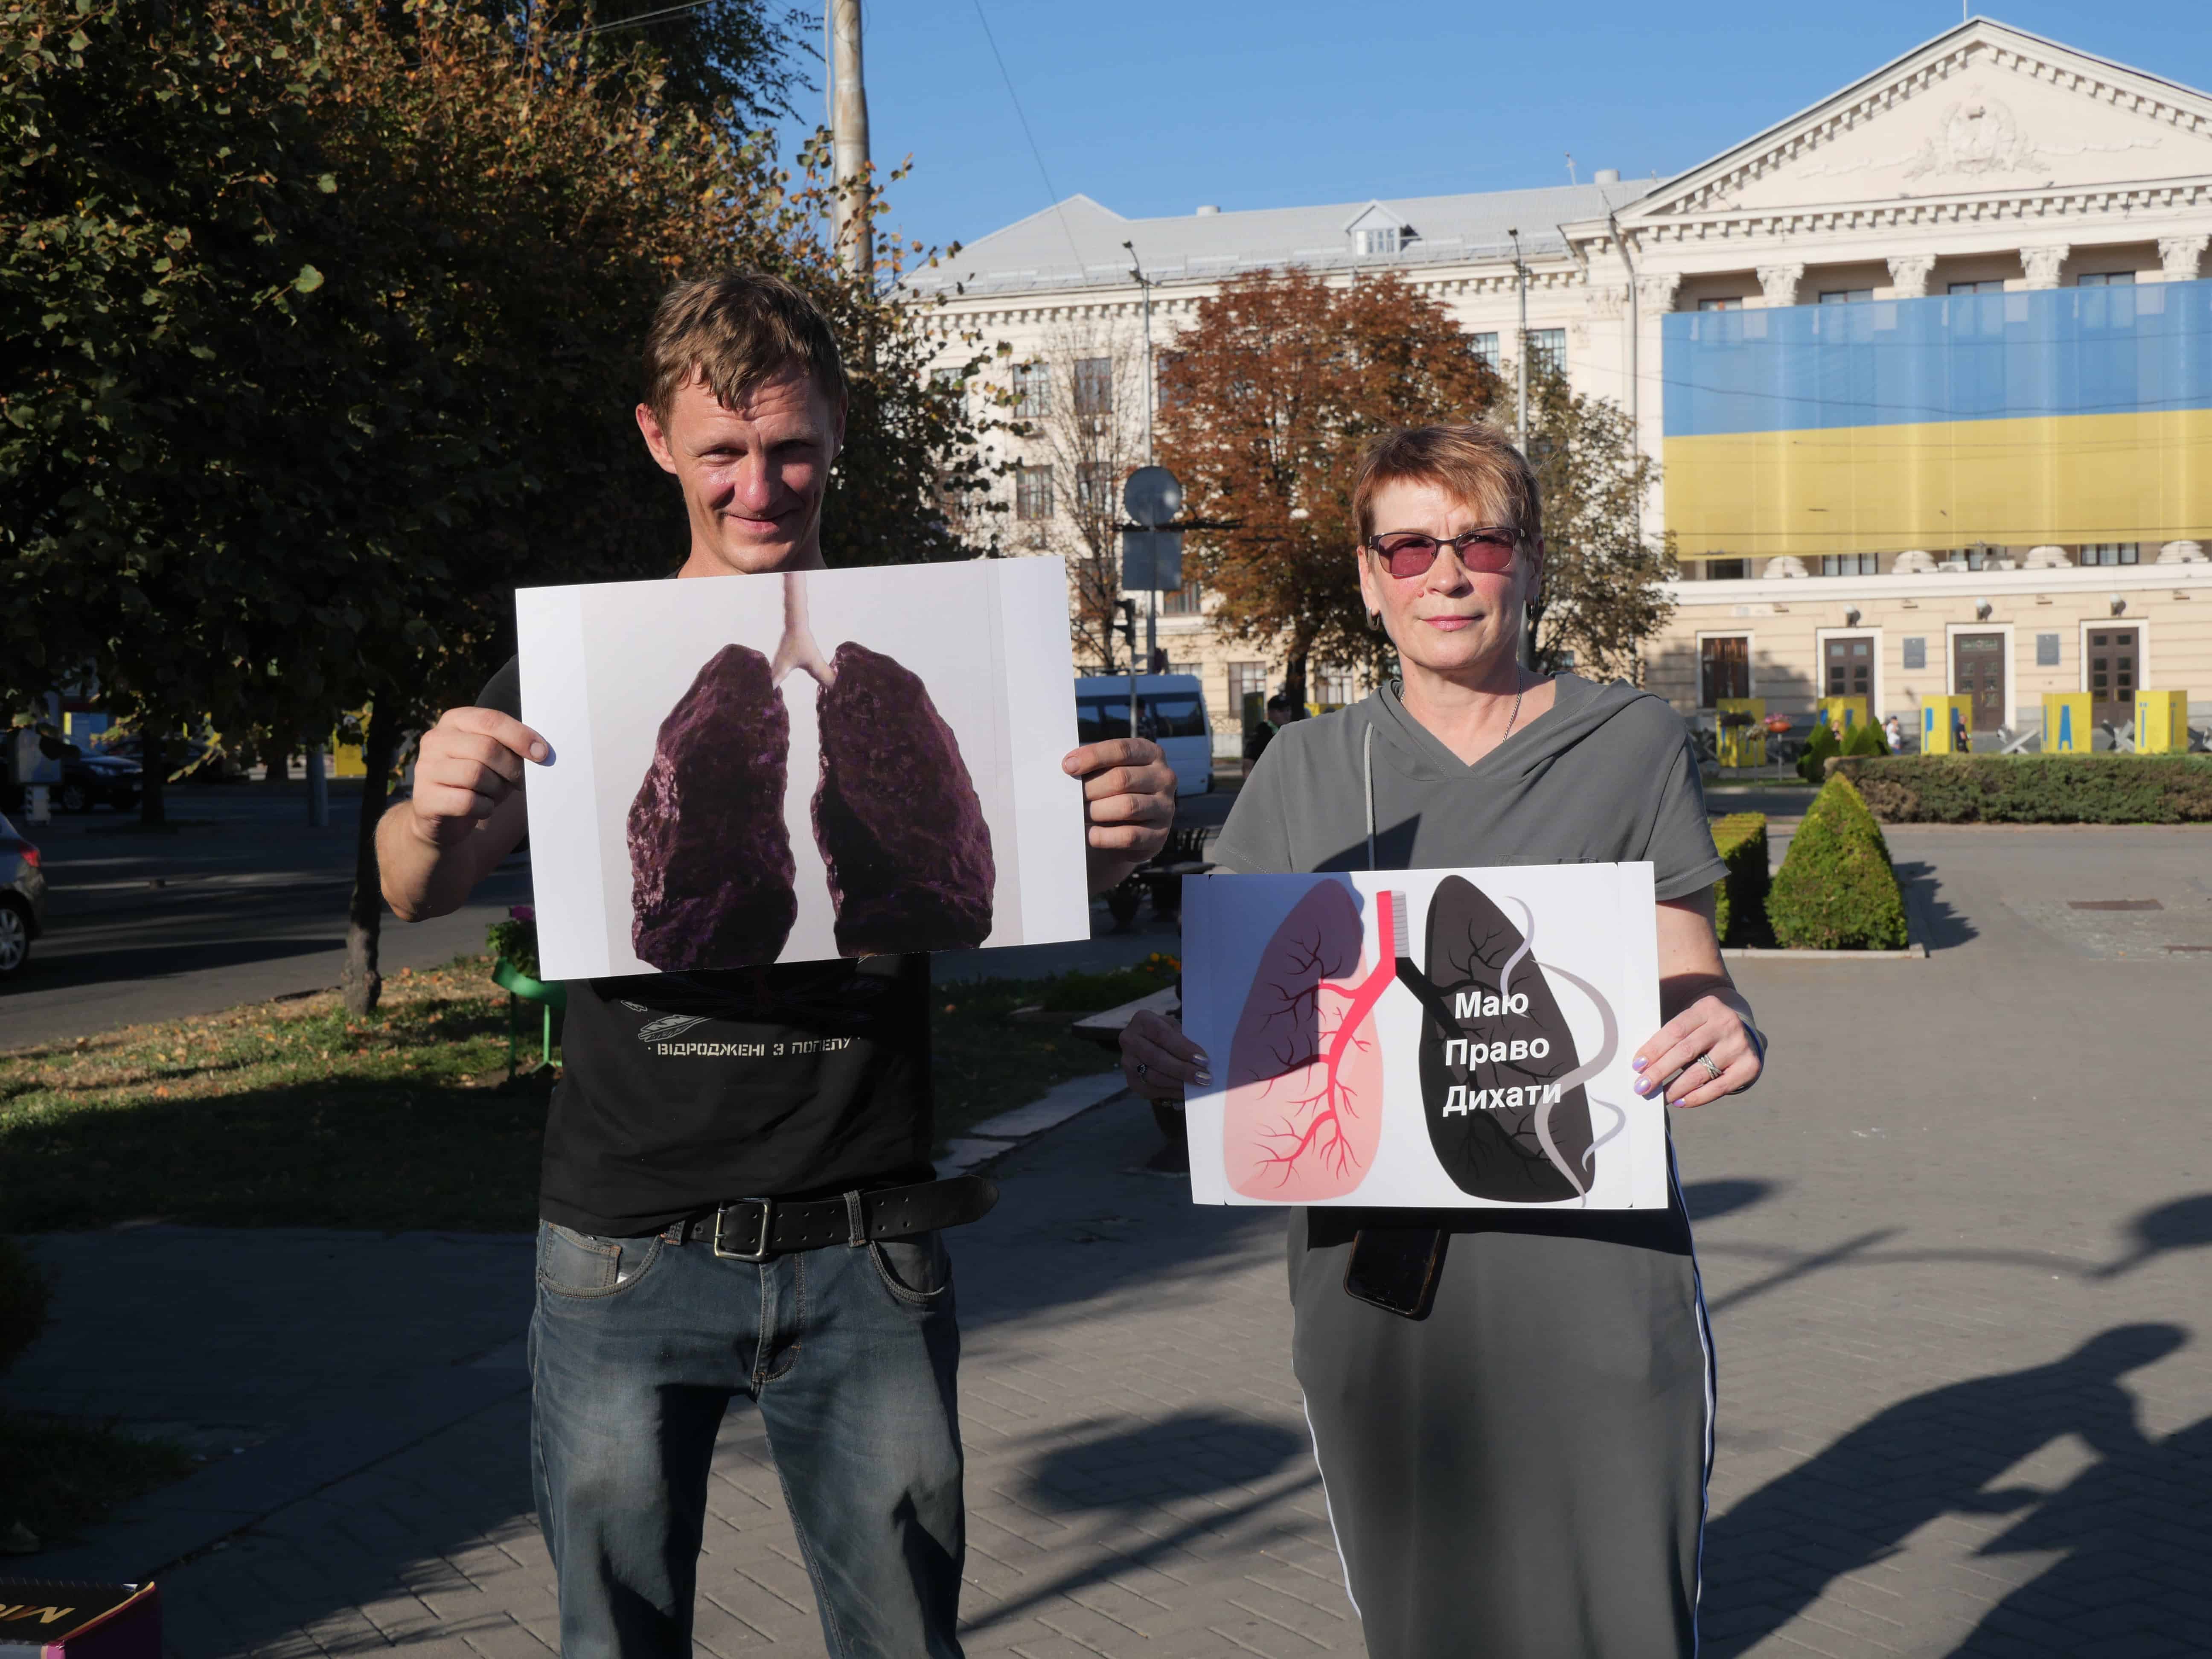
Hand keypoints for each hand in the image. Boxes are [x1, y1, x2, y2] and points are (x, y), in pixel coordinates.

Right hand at [406, 707, 546, 847]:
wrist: (441, 816)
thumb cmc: (475, 781)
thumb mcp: (492, 757)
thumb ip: (509, 747)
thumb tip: (540, 752)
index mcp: (454, 721)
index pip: (491, 720)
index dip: (520, 736)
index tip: (543, 753)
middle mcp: (436, 740)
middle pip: (486, 748)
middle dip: (511, 768)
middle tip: (517, 782)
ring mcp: (426, 768)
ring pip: (476, 774)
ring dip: (497, 789)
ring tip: (494, 794)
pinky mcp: (425, 798)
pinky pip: (467, 801)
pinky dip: (484, 808)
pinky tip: (481, 809)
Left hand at [1064, 736, 1175, 882]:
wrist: (1124, 829)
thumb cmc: (1110, 792)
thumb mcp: (1107, 771)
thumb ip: (1094, 766)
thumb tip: (1069, 766)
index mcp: (1151, 754)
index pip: (1122, 750)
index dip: (1093, 756)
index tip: (1068, 766)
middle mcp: (1164, 777)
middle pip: (1122, 779)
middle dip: (1090, 788)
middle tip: (1069, 797)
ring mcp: (1165, 807)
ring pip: (1127, 806)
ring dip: (1096, 811)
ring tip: (1078, 815)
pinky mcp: (1160, 835)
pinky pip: (1130, 836)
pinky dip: (1105, 836)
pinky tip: (1089, 834)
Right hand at [1120, 1009, 1208, 1101]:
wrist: (1149, 1044)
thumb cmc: (1167, 1034)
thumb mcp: (1175, 1028)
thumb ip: (1184, 1040)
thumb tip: (1202, 1059)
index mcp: (1142, 1020)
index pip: (1162, 1034)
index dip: (1183, 1048)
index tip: (1203, 1059)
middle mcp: (1129, 1039)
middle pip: (1156, 1058)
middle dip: (1183, 1069)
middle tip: (1204, 1077)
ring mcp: (1127, 1061)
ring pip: (1154, 1076)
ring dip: (1179, 1083)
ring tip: (1198, 1085)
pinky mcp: (1131, 1080)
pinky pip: (1152, 1089)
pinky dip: (1172, 1092)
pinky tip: (1187, 1092)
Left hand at [1630, 994, 1762, 1107]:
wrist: (1741, 1032)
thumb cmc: (1702, 1030)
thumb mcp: (1690, 1021)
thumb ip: (1670, 1036)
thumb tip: (1642, 1065)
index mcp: (1707, 1007)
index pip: (1675, 1030)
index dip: (1654, 1049)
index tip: (1637, 1065)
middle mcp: (1726, 1024)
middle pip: (1686, 1051)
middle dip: (1660, 1071)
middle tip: (1641, 1087)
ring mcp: (1739, 1045)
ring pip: (1701, 1072)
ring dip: (1675, 1088)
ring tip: (1659, 1097)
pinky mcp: (1749, 1066)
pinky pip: (1718, 1087)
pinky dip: (1696, 1097)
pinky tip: (1680, 1101)